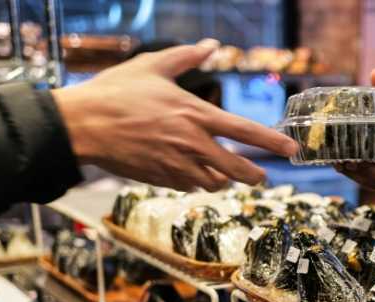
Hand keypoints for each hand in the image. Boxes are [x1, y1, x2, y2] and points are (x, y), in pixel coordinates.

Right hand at [53, 40, 297, 190]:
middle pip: (238, 169)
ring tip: (220, 170)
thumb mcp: (152, 66)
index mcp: (195, 115)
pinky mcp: (162, 179)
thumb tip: (211, 45)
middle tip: (260, 175)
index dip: (272, 142)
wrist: (83, 125)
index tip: (291, 150)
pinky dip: (194, 180)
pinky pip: (189, 185)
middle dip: (254, 174)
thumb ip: (187, 57)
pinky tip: (188, 170)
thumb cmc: (116, 92)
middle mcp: (192, 144)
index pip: (245, 131)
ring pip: (215, 181)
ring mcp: (177, 165)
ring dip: (221, 178)